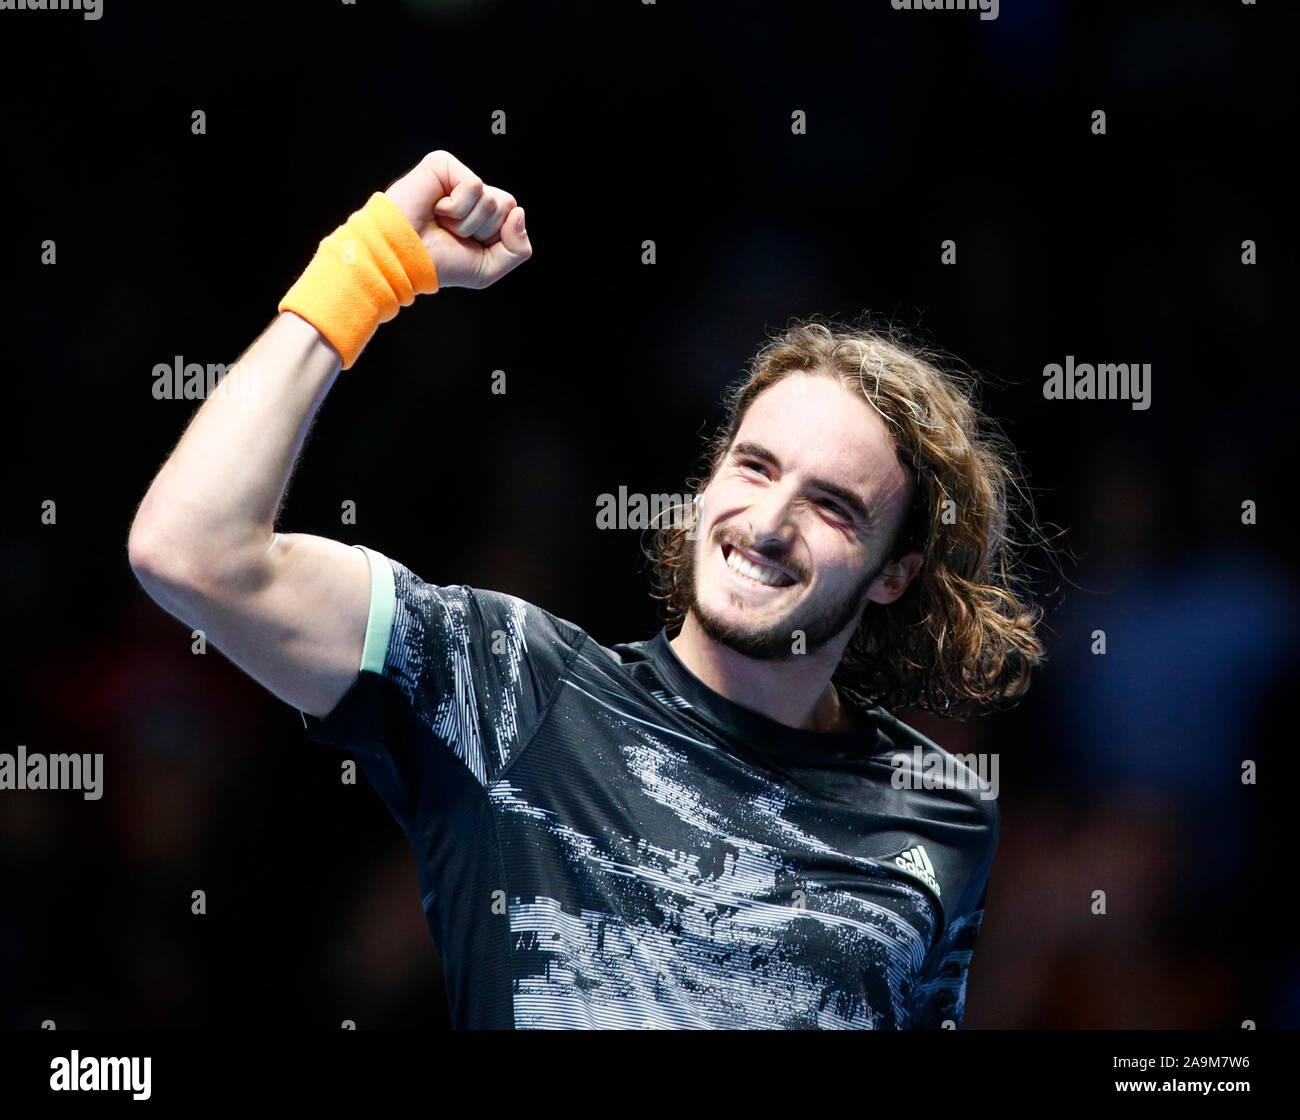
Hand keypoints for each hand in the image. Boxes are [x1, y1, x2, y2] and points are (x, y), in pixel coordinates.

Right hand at [383, 150, 531, 289]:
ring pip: (492, 198)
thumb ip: (518, 248)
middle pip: (507, 204)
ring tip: (442, 223)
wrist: (404, 259)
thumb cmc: (440, 263)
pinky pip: (474, 186)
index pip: (513, 215)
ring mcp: (455, 176)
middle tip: (452, 232)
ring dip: (467, 222)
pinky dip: (457, 208)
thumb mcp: (488, 268)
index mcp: (481, 211)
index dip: (496, 237)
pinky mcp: (442, 164)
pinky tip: (436, 210)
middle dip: (484, 229)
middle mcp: (470, 192)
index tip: (467, 244)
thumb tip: (519, 213)